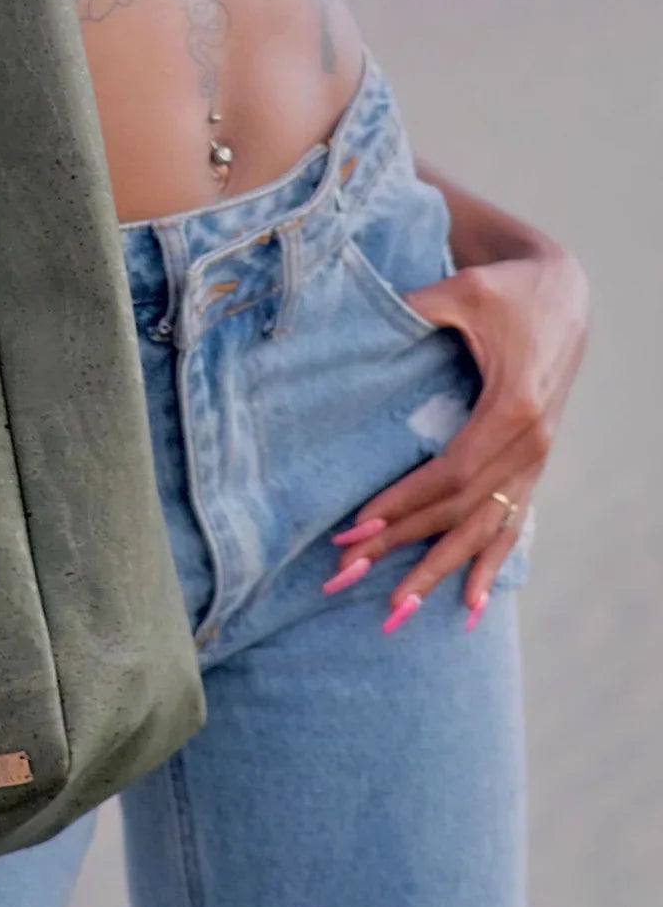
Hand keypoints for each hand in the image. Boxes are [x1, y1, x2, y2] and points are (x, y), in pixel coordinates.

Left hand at [324, 235, 588, 630]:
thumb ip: (418, 306)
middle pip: (458, 512)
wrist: (563, 295)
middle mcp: (529, 446)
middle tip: (344, 576)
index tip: (355, 527)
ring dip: (436, 574)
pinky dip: (488, 567)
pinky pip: (511, 526)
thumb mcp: (462, 291)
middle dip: (401, 547)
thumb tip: (367, 316)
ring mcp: (534, 461)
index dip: (403, 503)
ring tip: (394, 615)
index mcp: (513, 407)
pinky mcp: (531, 466)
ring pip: (482, 531)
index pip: (450, 473)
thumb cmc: (506, 291)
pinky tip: (467, 608)